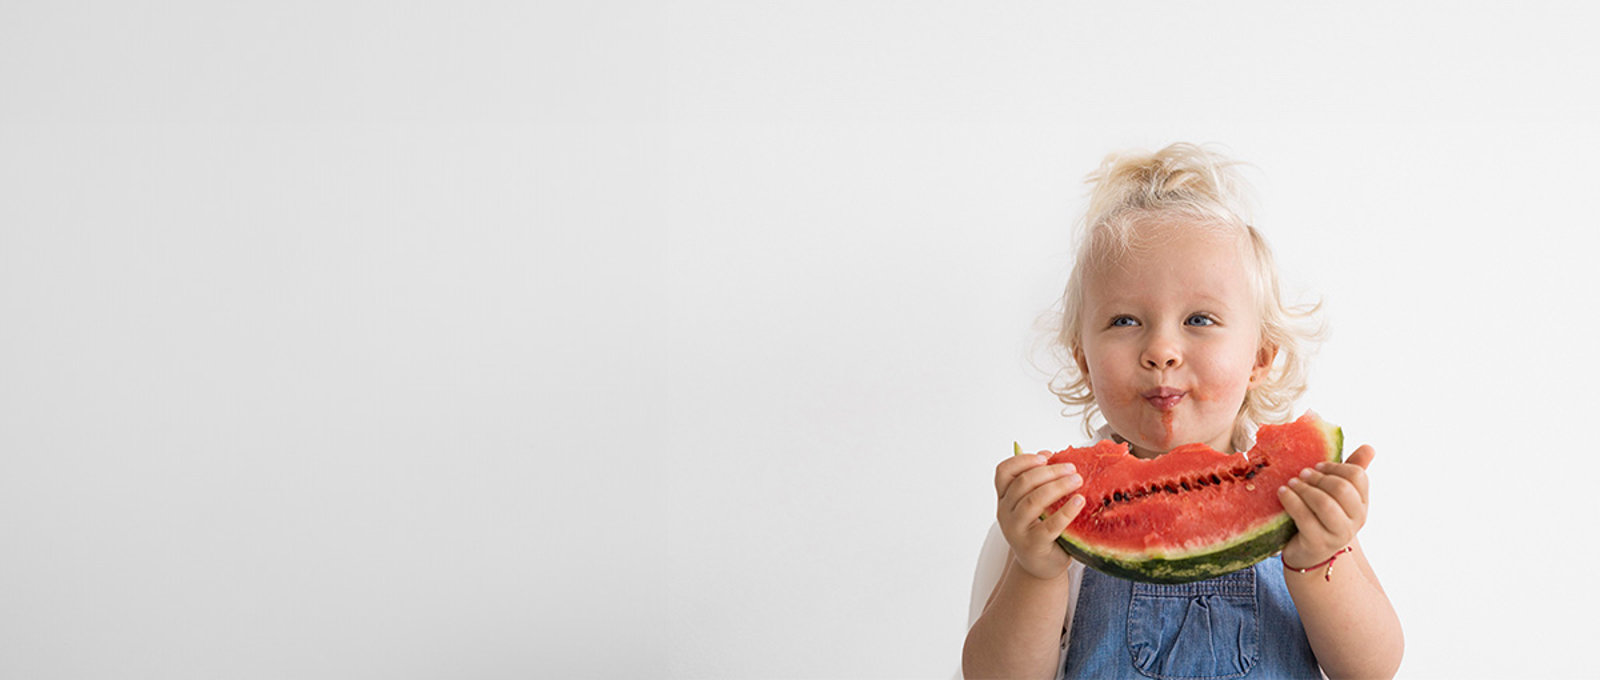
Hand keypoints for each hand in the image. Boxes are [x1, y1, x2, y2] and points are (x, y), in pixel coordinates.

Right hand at [993, 452, 1086, 580]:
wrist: (1038, 566)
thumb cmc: (1038, 530)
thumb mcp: (1032, 505)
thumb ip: (1037, 482)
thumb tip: (1050, 455)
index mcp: (1004, 499)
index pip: (1003, 472)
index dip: (1023, 460)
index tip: (1045, 457)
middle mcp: (1005, 512)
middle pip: (1022, 483)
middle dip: (1049, 472)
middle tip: (1072, 469)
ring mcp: (1016, 529)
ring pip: (1033, 501)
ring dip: (1057, 486)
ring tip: (1077, 480)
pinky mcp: (1032, 544)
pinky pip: (1050, 525)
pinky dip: (1066, 511)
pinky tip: (1079, 501)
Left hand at [1277, 445, 1374, 568]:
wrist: (1307, 554)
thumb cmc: (1320, 517)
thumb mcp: (1335, 494)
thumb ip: (1350, 472)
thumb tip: (1370, 447)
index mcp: (1362, 503)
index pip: (1358, 476)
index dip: (1336, 467)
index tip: (1317, 466)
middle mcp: (1356, 520)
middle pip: (1342, 489)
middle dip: (1319, 478)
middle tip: (1301, 474)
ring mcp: (1338, 534)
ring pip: (1325, 504)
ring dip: (1304, 489)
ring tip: (1290, 483)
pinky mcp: (1318, 544)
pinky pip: (1305, 518)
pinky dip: (1291, 501)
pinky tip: (1282, 493)